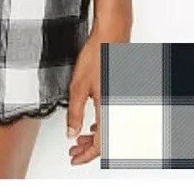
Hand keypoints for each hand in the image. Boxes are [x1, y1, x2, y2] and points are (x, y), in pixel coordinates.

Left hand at [66, 12, 131, 165]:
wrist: (111, 35)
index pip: (100, 144)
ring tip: (80, 136)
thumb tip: (72, 131)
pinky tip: (93, 122)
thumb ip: (75, 112)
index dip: (86, 154)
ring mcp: (122, 100)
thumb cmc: (97, 55)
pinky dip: (103, 125)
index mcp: (109, 109)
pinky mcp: (121, 93)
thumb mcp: (78, 86)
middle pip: (108, 139)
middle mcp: (119, 107)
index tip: (74, 157)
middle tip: (74, 149)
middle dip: (90, 147)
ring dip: (96, 136)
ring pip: (112, 128)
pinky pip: (114, 117)